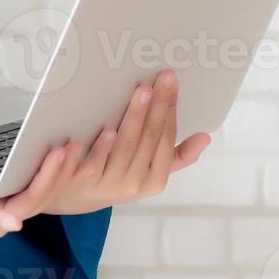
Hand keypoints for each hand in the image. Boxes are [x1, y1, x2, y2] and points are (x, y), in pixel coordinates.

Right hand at [0, 137, 84, 246]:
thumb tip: (16, 225)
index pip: (30, 199)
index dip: (49, 176)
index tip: (61, 151)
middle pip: (40, 192)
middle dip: (62, 168)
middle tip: (80, 140)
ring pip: (34, 183)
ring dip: (56, 165)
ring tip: (75, 141)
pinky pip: (21, 175)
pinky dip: (39, 161)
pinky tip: (51, 146)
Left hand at [38, 68, 210, 215]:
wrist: (72, 200)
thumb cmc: (116, 177)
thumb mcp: (149, 174)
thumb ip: (176, 157)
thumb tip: (206, 138)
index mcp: (154, 180)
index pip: (166, 139)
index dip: (170, 110)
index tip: (171, 83)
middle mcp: (133, 183)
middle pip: (148, 139)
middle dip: (157, 106)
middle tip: (161, 78)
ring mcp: (107, 184)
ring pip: (124, 146)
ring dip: (134, 118)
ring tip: (140, 93)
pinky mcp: (82, 182)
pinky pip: (94, 164)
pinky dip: (101, 146)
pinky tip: (107, 128)